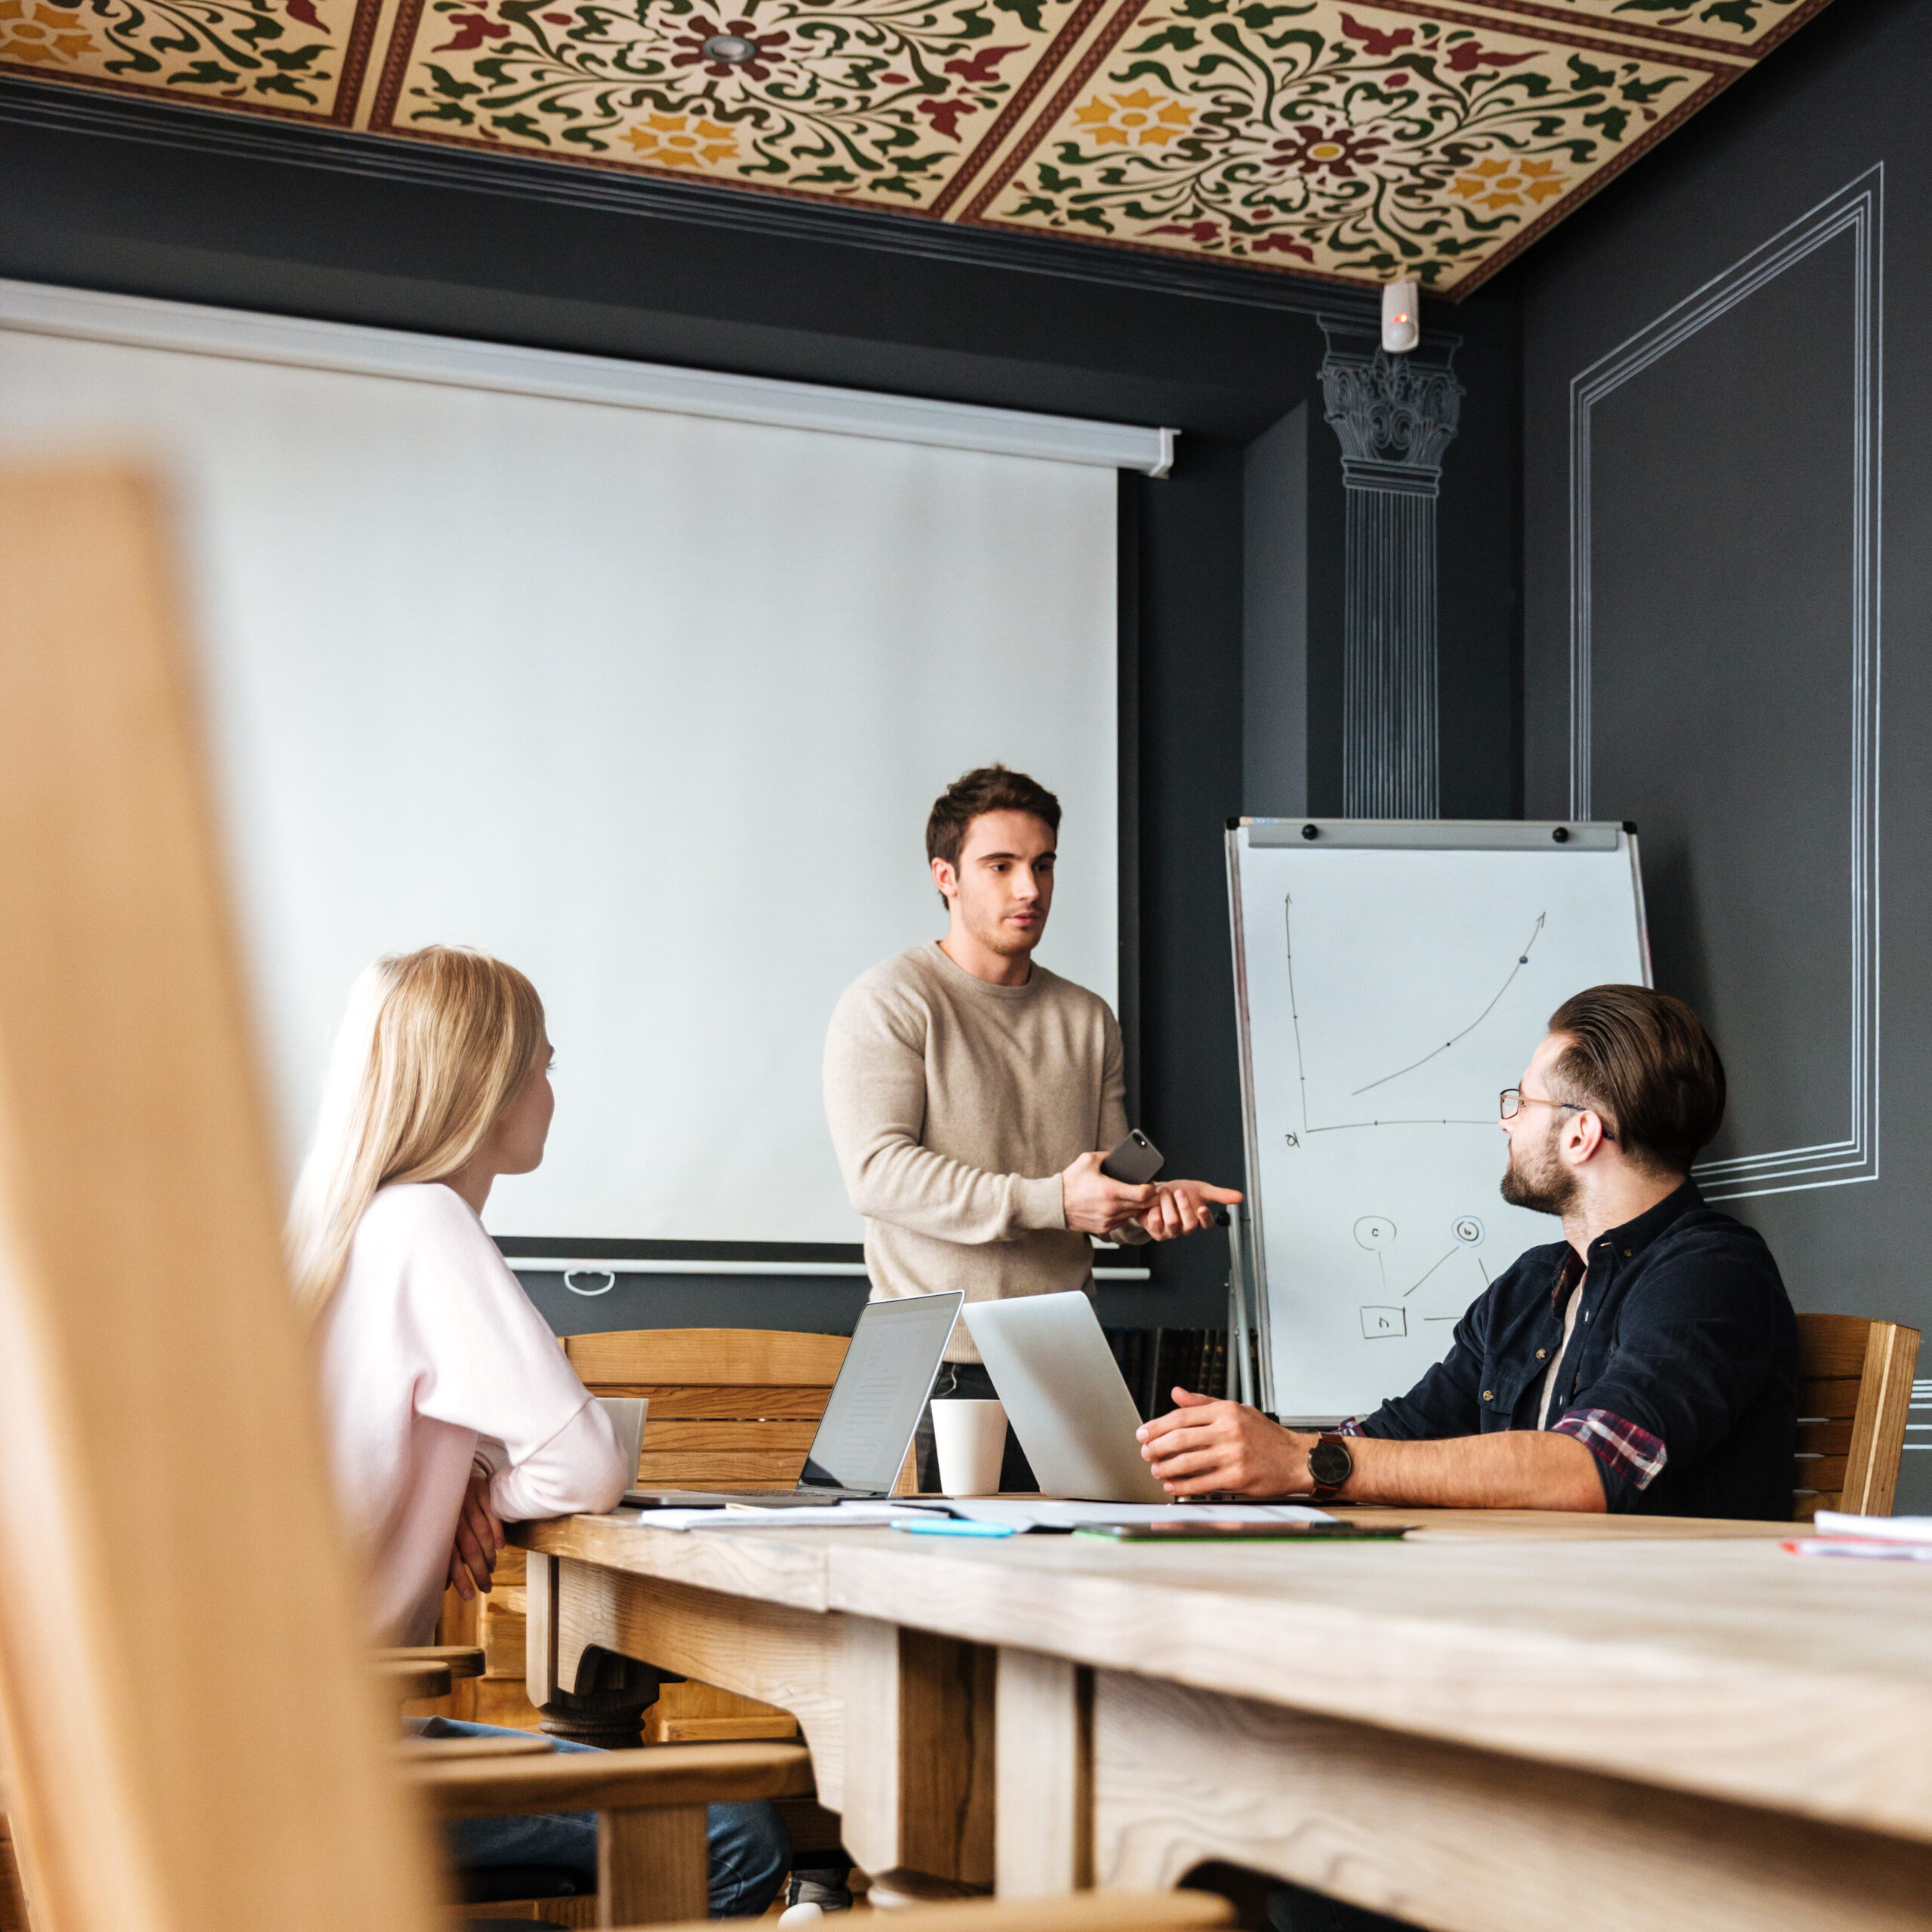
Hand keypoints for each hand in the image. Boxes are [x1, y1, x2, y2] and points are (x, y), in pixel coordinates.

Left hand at [445, 1469, 504, 1601]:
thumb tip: (443, 1586)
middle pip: (469, 1548)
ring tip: (491, 1571)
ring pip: (482, 1533)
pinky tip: (500, 1548)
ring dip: (489, 1556)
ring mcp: (466, 1501)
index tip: (470, 1597)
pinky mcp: (481, 1489)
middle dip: (479, 1572)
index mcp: (437, 1526)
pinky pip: (492, 1514)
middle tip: (486, 1588)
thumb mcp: (434, 1528)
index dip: (460, 1579)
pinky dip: (497, 1532)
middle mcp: (452, 1514)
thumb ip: (441, 1554)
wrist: (446, 1468)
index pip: (449, 1558)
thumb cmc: (439, 1507)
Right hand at [1060, 1150, 1157, 1235]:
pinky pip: (1122, 1221)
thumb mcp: (1087, 1160)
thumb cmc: (1070, 1182)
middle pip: (1143, 1206)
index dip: (1151, 1189)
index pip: (1144, 1194)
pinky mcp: (1103, 1228)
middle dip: (1149, 1198)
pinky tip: (1122, 1205)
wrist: (1054, 1204)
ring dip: (1138, 1207)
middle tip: (1149, 1190)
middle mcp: (1112, 1208)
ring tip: (1136, 1197)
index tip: (1150, 1183)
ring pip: (1133, 1215)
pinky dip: (1126, 1214)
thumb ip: (1105, 1155)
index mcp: (1111, 1191)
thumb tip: (1117, 1156)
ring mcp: (1108, 1220)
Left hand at [1135, 1179, 1243, 1241]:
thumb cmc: (1178, 1191)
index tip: (1201, 1207)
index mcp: (1198, 1219)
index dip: (1205, 1217)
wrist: (1155, 1192)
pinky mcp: (1158, 1232)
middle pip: (1190, 1224)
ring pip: (1172, 1221)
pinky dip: (1154, 1209)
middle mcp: (1186, 1228)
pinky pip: (1156, 1222)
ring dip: (1166, 1203)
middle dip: (1184, 1206)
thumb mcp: (1201, 1189)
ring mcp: (1172, 1232)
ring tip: (1163, 1193)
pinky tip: (1154, 1204)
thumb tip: (1240, 1197)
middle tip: (1178, 1191)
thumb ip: (1220, 1194)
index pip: (1207, 1223)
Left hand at [1136, 1389, 1311, 1496]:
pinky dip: (1182, 1487)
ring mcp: (1233, 1455)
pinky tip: (1173, 1486)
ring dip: (1165, 1468)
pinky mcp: (1237, 1478)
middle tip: (1145, 1453)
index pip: (1182, 1416)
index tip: (1143, 1433)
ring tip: (1156, 1470)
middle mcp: (1228, 1431)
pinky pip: (1201, 1484)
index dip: (1157, 1425)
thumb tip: (1176, 1393)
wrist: (1295, 1458)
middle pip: (1180, 1438)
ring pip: (1187, 1462)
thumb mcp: (1237, 1410)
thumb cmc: (1266, 1435)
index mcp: (1226, 1411)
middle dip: (1156, 1447)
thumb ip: (1203, 1403)